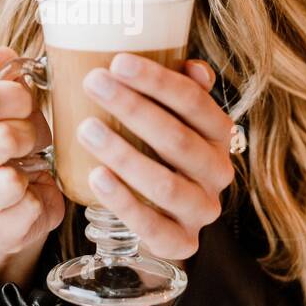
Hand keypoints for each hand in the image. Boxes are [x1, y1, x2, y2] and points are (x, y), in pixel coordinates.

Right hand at [0, 41, 64, 273]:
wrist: (18, 209)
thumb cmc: (17, 150)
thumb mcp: (13, 108)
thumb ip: (0, 76)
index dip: (21, 99)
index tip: (30, 106)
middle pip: (1, 138)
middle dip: (33, 138)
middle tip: (36, 144)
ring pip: (9, 181)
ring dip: (34, 174)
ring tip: (31, 173)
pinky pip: (25, 214)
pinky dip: (40, 206)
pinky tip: (31, 201)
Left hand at [76, 53, 235, 263]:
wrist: (164, 217)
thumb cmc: (160, 154)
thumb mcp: (174, 118)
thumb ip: (182, 91)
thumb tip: (192, 66)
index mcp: (218, 135)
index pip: (195, 102)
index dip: (157, 81)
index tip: (117, 62)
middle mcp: (218, 172)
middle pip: (178, 140)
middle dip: (133, 108)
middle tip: (93, 84)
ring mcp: (202, 210)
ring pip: (166, 185)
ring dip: (124, 155)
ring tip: (87, 130)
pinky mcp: (182, 243)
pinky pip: (153, 227)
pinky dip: (123, 201)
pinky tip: (96, 177)